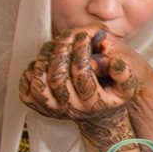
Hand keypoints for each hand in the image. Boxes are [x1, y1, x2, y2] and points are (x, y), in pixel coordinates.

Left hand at [19, 26, 152, 151]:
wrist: (98, 116)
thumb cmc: (111, 96)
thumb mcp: (125, 88)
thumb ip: (125, 75)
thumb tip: (115, 62)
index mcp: (93, 103)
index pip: (82, 74)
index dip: (81, 51)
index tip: (84, 36)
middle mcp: (71, 109)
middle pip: (57, 77)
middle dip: (61, 50)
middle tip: (67, 34)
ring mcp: (53, 110)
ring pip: (39, 82)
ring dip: (44, 57)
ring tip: (54, 43)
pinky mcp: (40, 108)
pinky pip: (27, 89)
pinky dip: (31, 71)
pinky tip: (44, 59)